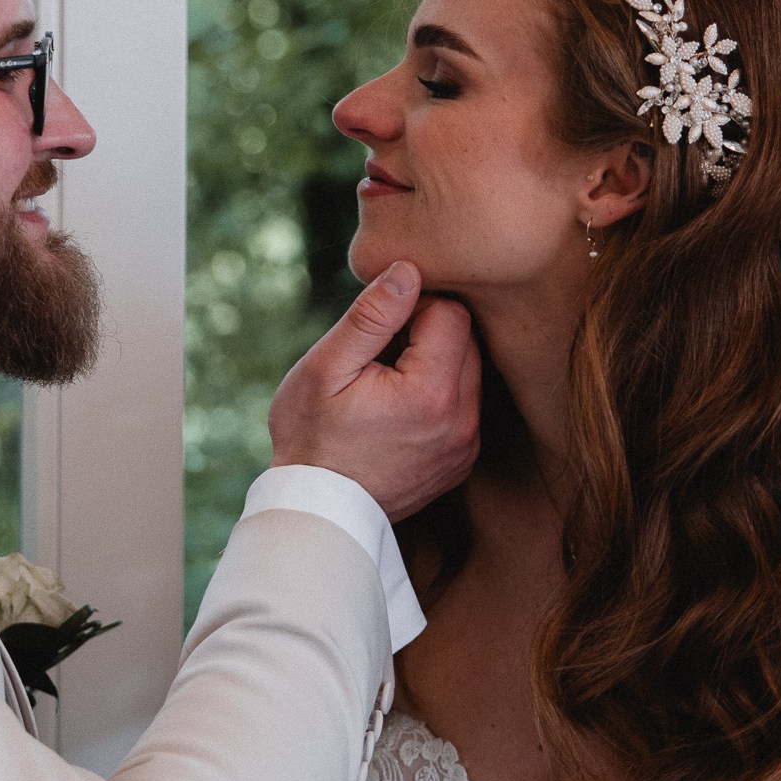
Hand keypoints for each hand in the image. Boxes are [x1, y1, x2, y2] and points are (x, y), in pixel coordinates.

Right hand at [268, 261, 480, 521]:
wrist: (318, 509)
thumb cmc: (311, 436)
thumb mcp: (326, 368)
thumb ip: (371, 316)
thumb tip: (409, 271)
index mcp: (432, 393)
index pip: (451, 313)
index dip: (413, 307)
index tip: (378, 329)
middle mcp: (463, 421)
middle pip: (466, 339)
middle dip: (426, 332)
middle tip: (377, 355)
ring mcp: (466, 444)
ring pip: (468, 370)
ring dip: (434, 362)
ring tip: (384, 383)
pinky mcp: (462, 459)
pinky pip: (464, 404)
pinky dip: (438, 394)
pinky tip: (396, 409)